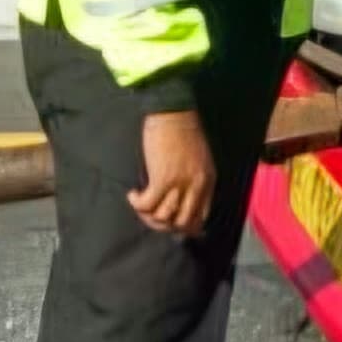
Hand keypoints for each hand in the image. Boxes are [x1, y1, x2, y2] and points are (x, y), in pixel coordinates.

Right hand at [130, 110, 214, 235]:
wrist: (174, 113)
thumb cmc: (184, 132)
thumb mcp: (198, 160)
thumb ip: (194, 180)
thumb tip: (181, 200)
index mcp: (208, 181)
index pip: (201, 216)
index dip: (186, 227)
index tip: (172, 227)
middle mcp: (197, 186)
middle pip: (183, 223)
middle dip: (164, 226)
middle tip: (150, 218)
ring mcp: (180, 184)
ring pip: (163, 217)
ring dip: (148, 216)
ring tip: (140, 204)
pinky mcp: (162, 179)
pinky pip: (148, 204)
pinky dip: (138, 204)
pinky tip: (133, 194)